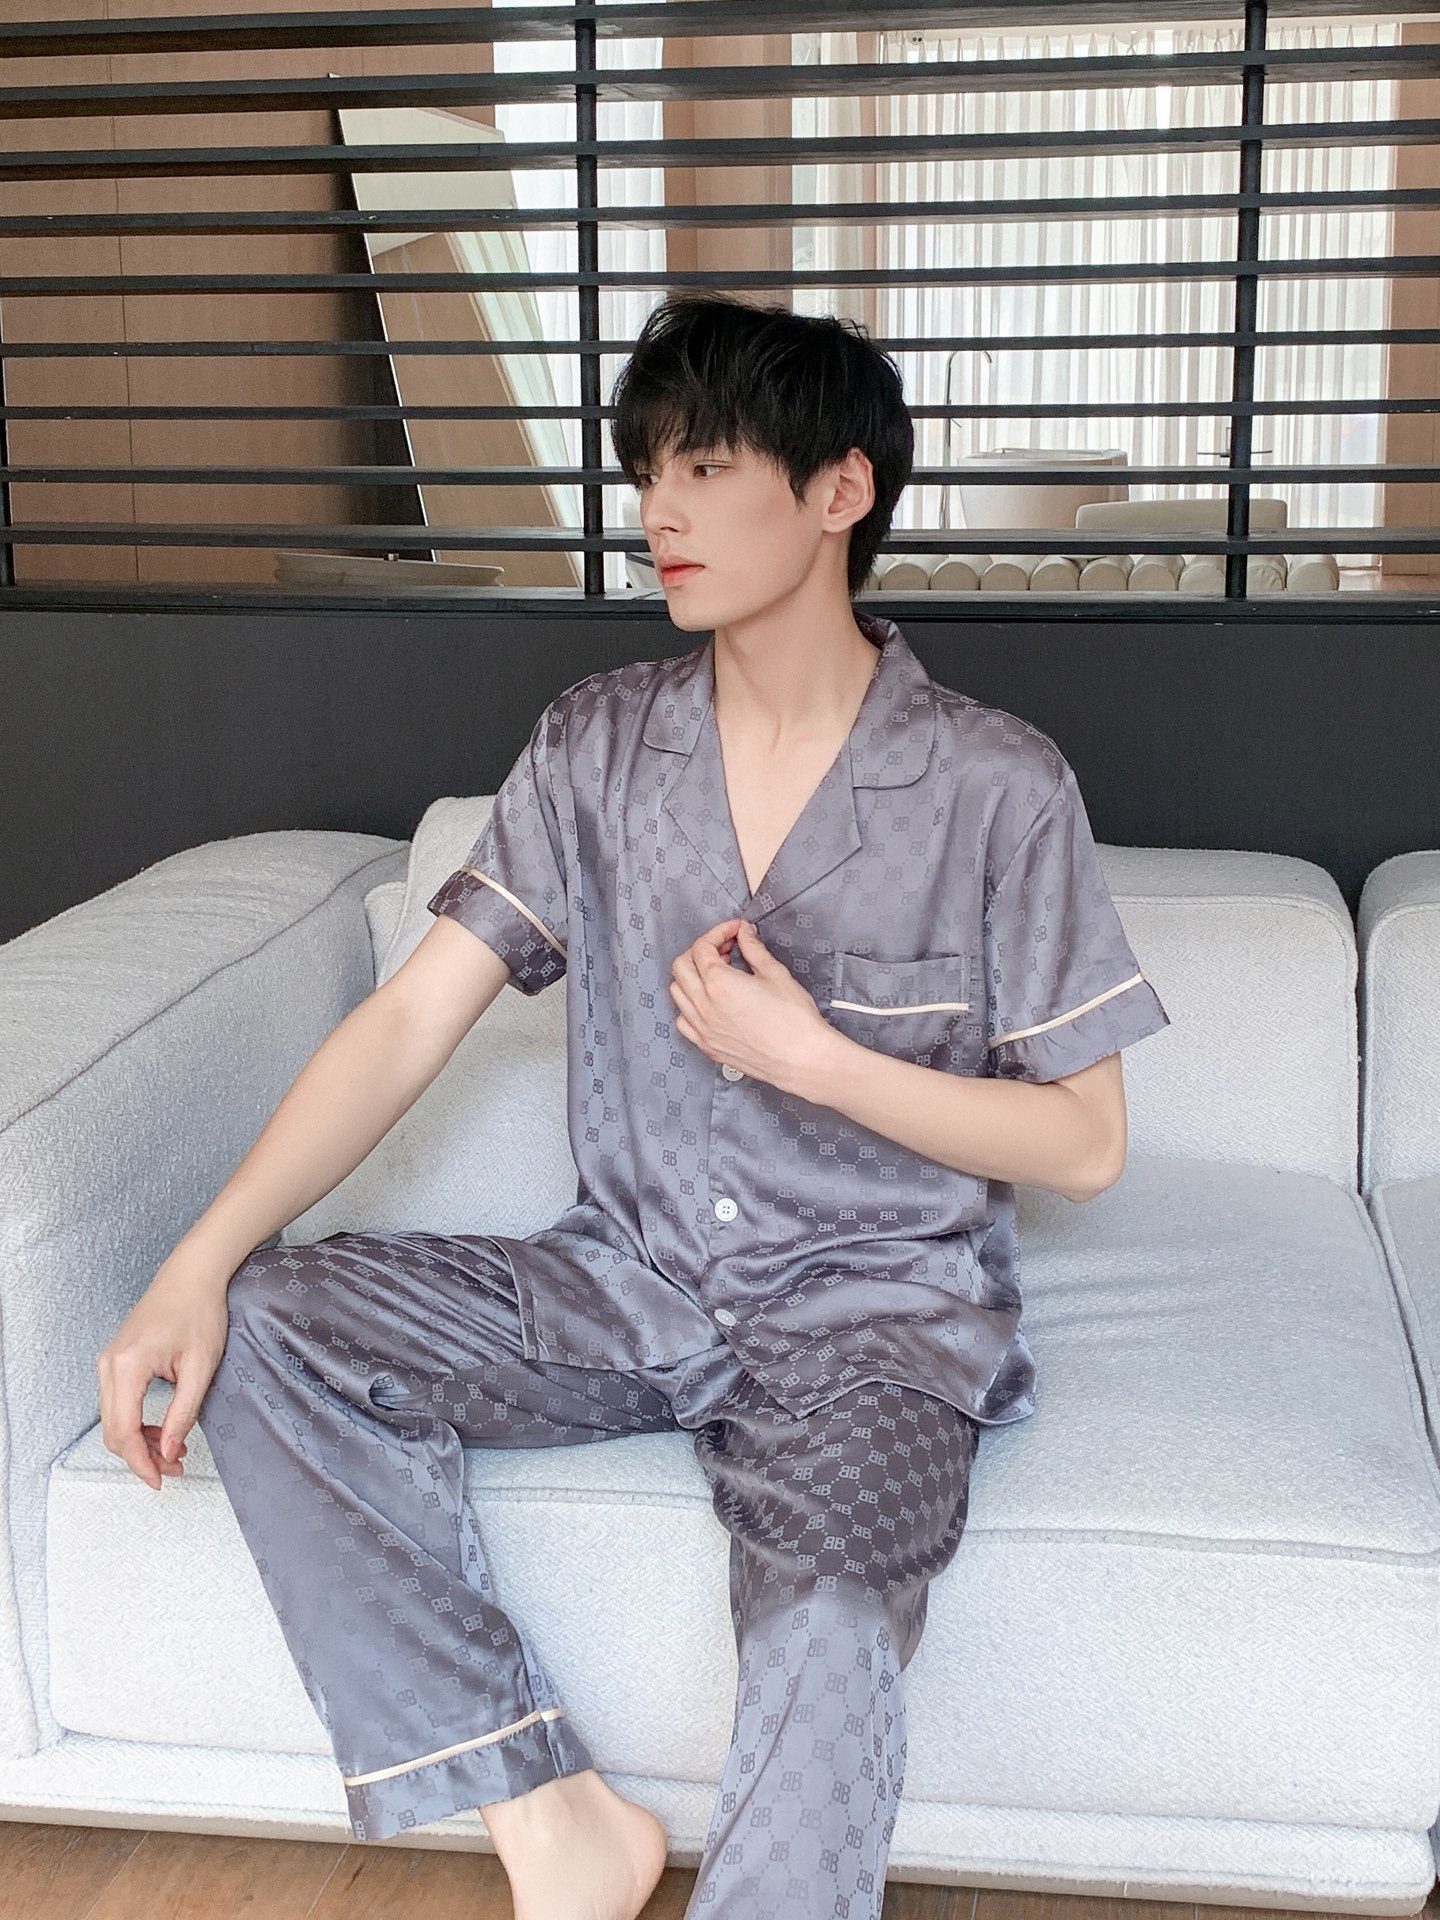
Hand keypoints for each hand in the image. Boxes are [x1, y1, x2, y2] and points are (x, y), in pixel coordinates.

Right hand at [96, 1261, 231, 1490]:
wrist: (191, 1275)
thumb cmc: (200, 1312)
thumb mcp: (201, 1366)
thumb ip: (183, 1412)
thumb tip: (168, 1451)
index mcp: (128, 1366)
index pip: (124, 1430)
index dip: (141, 1462)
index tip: (161, 1480)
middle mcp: (108, 1365)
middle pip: (113, 1430)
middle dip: (141, 1456)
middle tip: (175, 1468)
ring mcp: (107, 1362)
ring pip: (113, 1419)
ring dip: (138, 1441)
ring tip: (174, 1450)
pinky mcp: (114, 1360)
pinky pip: (117, 1403)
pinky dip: (135, 1423)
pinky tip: (162, 1429)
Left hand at [669, 918, 841, 1096]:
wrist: (801, 1058)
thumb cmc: (794, 1021)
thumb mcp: (775, 973)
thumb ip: (753, 949)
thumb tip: (744, 934)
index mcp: (719, 984)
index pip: (703, 947)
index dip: (719, 932)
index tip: (735, 931)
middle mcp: (704, 1006)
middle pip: (682, 966)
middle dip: (701, 950)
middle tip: (725, 948)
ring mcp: (703, 1029)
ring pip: (678, 992)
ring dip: (692, 976)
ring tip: (717, 973)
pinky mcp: (707, 1046)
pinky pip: (683, 1020)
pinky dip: (690, 1005)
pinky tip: (708, 1002)